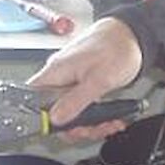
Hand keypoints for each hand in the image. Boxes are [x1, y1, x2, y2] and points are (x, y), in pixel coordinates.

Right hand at [27, 18, 144, 141]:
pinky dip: (96, 114)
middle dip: (77, 126)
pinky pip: (81, 105)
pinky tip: (109, 116)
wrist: (132, 34)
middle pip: (54, 112)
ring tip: (108, 122)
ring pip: (70, 112)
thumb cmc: (117, 47)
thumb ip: (75, 101)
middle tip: (93, 129)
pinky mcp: (81, 83)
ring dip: (90, 123)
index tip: (64, 130)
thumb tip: (55, 119)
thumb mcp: (99, 80)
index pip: (32, 100)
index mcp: (55, 72)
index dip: (42, 120)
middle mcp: (58, 76)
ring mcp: (69, 80)